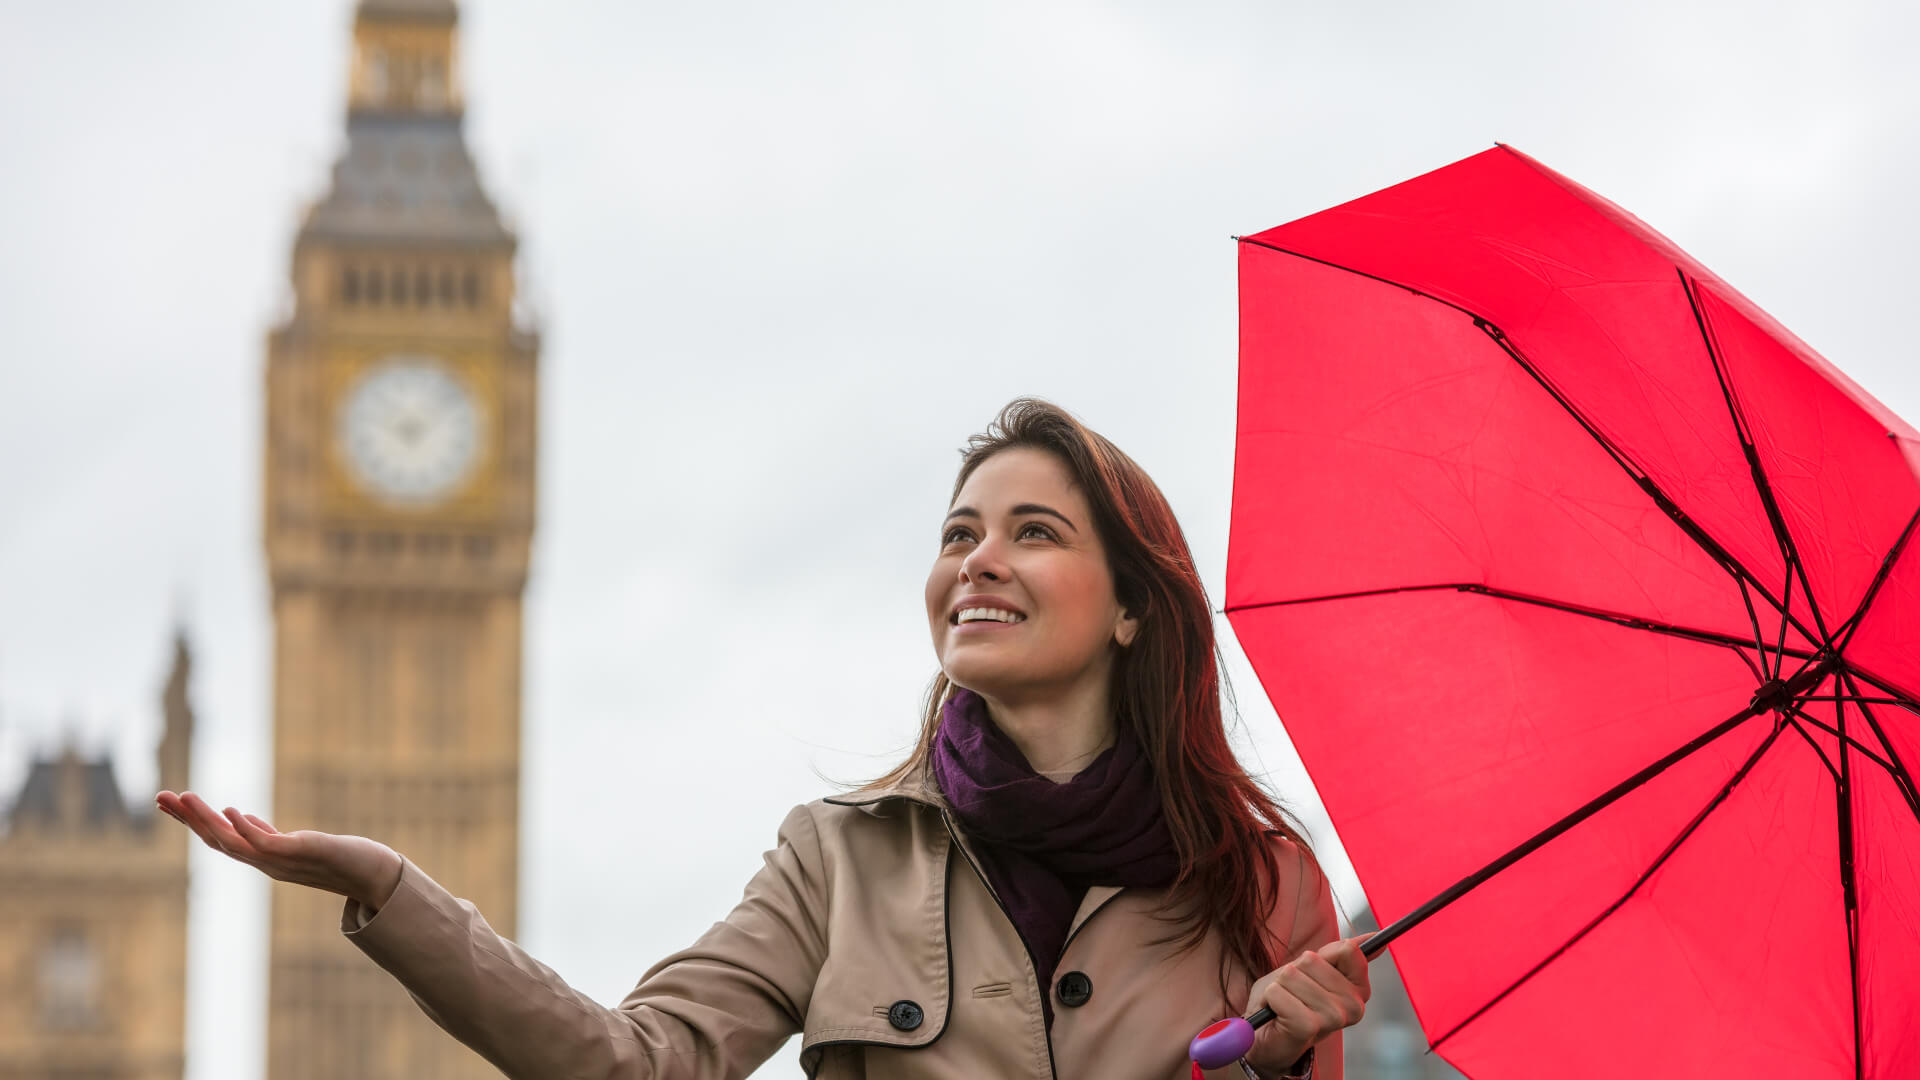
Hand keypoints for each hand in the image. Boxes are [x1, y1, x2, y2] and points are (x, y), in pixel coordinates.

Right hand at [155, 790, 403, 910]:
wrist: (373, 875)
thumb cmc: (338, 858)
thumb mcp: (295, 842)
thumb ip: (267, 833)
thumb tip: (242, 818)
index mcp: (262, 857)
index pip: (219, 839)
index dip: (193, 822)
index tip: (170, 802)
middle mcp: (266, 863)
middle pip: (216, 841)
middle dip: (187, 820)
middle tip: (159, 796)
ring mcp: (281, 861)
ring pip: (233, 843)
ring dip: (207, 821)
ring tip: (186, 798)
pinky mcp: (299, 853)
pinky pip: (265, 843)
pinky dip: (245, 828)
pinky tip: (230, 810)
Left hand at [1242, 932, 1372, 1072]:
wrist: (1267, 1038)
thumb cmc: (1290, 1000)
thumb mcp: (1312, 970)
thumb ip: (1339, 954)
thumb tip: (1375, 937)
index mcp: (1360, 990)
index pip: (1347, 949)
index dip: (1320, 956)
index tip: (1312, 975)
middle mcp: (1354, 1006)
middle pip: (1312, 959)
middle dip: (1293, 973)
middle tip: (1293, 995)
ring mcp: (1334, 1018)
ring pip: (1292, 975)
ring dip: (1279, 988)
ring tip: (1283, 1006)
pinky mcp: (1309, 1027)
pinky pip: (1278, 993)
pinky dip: (1269, 1000)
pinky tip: (1276, 1015)